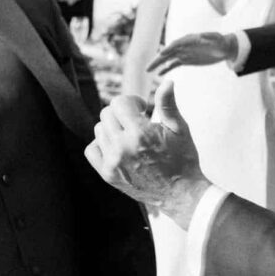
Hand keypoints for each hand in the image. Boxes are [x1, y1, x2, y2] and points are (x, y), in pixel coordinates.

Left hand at [85, 84, 208, 226]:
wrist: (181, 194)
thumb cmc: (183, 159)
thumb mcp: (179, 129)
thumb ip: (168, 104)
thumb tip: (167, 81)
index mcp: (140, 133)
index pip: (118, 103)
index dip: (132, 102)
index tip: (143, 109)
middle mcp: (122, 148)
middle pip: (106, 114)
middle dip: (122, 113)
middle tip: (137, 123)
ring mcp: (112, 163)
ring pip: (98, 130)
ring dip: (112, 128)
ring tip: (130, 137)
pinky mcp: (107, 175)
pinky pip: (91, 150)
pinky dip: (101, 144)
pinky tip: (117, 146)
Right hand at [147, 32, 238, 76]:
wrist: (224, 48)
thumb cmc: (221, 42)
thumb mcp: (218, 38)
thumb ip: (210, 36)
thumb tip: (202, 35)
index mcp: (189, 39)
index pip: (176, 44)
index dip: (169, 49)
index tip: (161, 54)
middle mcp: (184, 45)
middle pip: (168, 52)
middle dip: (157, 59)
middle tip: (147, 68)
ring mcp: (184, 52)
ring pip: (168, 59)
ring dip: (158, 64)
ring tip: (148, 71)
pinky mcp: (186, 59)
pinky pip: (174, 64)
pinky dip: (166, 69)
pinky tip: (158, 74)